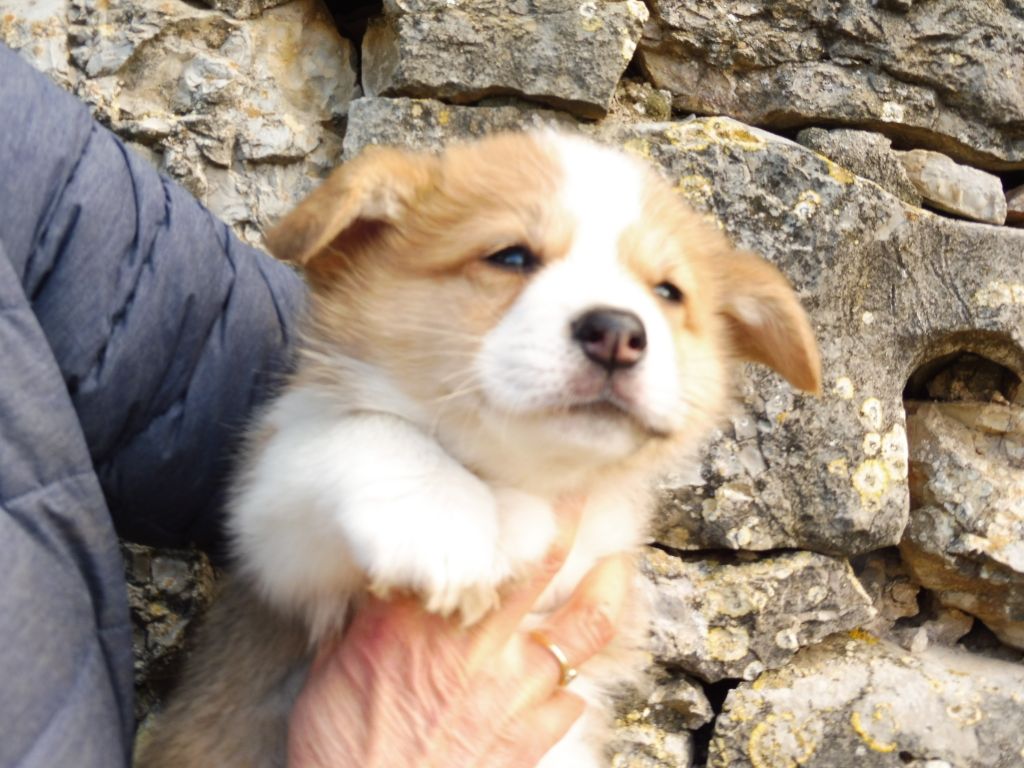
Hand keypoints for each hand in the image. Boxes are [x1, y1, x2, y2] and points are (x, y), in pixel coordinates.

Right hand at [287, 498, 629, 767]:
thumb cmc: (340, 744)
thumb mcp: (334, 666)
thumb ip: (371, 621)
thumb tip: (383, 588)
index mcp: (424, 615)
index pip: (476, 542)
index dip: (508, 506)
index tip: (521, 484)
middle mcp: (480, 640)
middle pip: (543, 564)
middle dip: (568, 522)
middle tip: (583, 496)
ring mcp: (516, 687)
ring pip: (585, 624)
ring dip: (608, 590)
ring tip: (620, 566)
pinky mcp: (533, 736)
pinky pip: (571, 700)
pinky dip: (571, 686)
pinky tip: (568, 680)